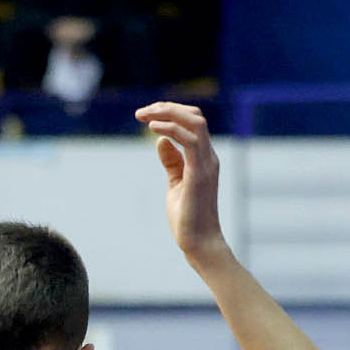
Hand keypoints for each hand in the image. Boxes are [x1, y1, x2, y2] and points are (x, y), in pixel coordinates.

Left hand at [134, 101, 226, 264]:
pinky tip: (153, 128)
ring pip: (195, 122)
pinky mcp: (199, 173)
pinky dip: (171, 128)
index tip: (147, 115)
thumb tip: (162, 140)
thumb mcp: (176, 183)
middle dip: (167, 107)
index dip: (171, 112)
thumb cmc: (188, 217)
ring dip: (168, 113)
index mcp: (204, 158)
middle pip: (195, 115)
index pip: (193, 122)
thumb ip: (172, 162)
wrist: (199, 242)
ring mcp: (206, 164)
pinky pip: (190, 140)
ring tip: (145, 116)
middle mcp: (208, 157)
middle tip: (141, 112)